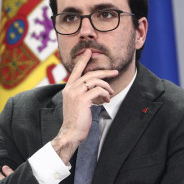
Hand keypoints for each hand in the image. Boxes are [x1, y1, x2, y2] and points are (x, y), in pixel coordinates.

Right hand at [52, 49, 117, 163]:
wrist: (71, 132)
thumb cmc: (76, 119)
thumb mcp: (76, 102)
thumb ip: (81, 92)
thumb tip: (95, 87)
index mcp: (68, 88)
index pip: (76, 70)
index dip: (83, 60)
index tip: (88, 52)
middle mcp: (70, 88)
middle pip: (90, 74)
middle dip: (105, 72)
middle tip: (115, 72)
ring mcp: (75, 93)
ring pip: (95, 81)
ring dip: (107, 86)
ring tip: (110, 93)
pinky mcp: (82, 99)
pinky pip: (98, 90)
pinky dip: (105, 94)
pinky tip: (106, 100)